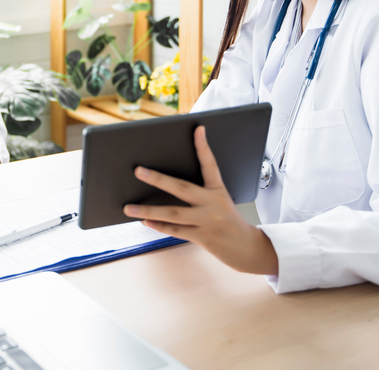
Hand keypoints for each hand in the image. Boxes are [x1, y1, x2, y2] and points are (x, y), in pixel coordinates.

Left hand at [123, 126, 278, 274]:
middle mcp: (213, 203)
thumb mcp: (222, 202)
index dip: (203, 146)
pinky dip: (159, 226)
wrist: (250, 249)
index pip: (210, 164)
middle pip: (181, 187)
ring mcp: (208, 221)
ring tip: (128, 208)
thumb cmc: (231, 222)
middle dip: (158, 179)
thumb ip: (202, 193)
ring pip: (173, 213)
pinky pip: (176, 230)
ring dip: (148, 210)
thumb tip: (169, 186)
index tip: (197, 129)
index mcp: (219, 191)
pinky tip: (144, 221)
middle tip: (138, 171)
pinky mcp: (203, 237)